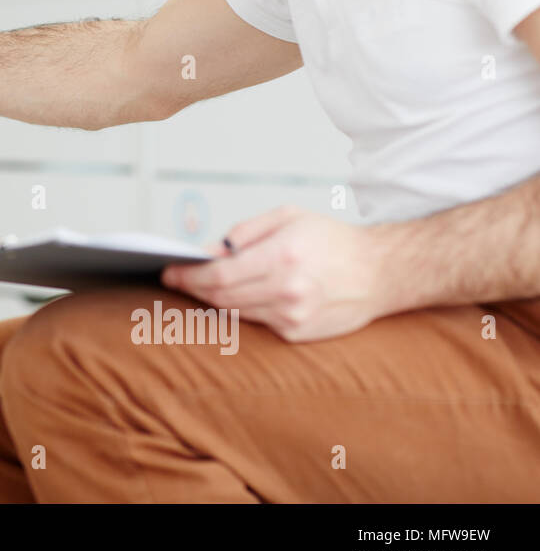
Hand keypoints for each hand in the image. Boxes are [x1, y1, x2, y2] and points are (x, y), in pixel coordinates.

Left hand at [158, 205, 391, 341]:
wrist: (381, 272)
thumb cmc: (333, 241)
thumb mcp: (288, 217)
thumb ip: (244, 232)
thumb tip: (208, 251)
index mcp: (282, 256)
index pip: (218, 275)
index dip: (188, 276)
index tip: (170, 272)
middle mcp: (287, 290)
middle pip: (220, 297)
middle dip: (194, 289)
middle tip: (178, 280)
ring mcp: (293, 315)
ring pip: (234, 312)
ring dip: (214, 300)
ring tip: (203, 286)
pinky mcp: (297, 333)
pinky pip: (256, 322)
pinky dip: (242, 309)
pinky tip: (240, 296)